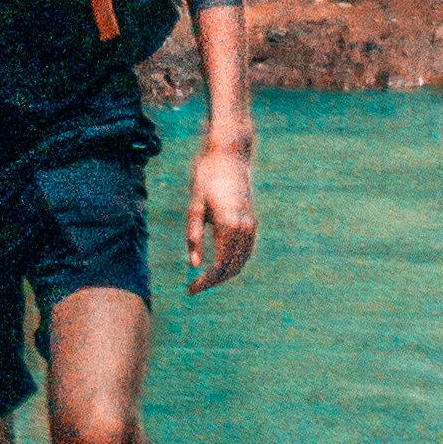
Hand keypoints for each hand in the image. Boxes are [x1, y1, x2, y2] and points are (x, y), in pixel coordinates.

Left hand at [186, 127, 257, 291]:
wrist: (229, 153)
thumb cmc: (207, 175)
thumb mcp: (194, 204)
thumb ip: (194, 235)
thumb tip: (193, 265)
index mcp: (228, 225)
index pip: (219, 266)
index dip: (205, 282)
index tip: (190, 290)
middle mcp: (244, 227)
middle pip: (232, 267)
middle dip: (214, 281)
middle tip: (194, 288)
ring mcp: (251, 224)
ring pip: (242, 261)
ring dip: (226, 274)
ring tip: (205, 279)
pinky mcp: (252, 220)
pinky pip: (247, 251)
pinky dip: (235, 262)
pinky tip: (222, 264)